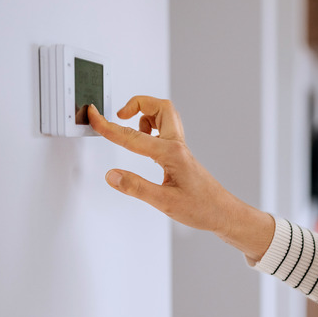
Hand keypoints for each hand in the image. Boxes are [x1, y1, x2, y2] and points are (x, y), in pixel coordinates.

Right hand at [88, 97, 273, 262]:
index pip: (132, 136)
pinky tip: (144, 147)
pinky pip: (165, 131)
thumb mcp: (164, 202)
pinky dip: (150, 130)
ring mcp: (180, 149)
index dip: (108, 126)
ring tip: (131, 132)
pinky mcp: (180, 155)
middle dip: (137, 103)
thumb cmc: (201, 208)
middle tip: (120, 115)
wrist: (223, 213)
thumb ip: (136, 187)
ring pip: (164, 115)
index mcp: (171, 154)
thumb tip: (112, 175)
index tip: (94, 116)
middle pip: (160, 106)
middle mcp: (176, 146)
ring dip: (145, 115)